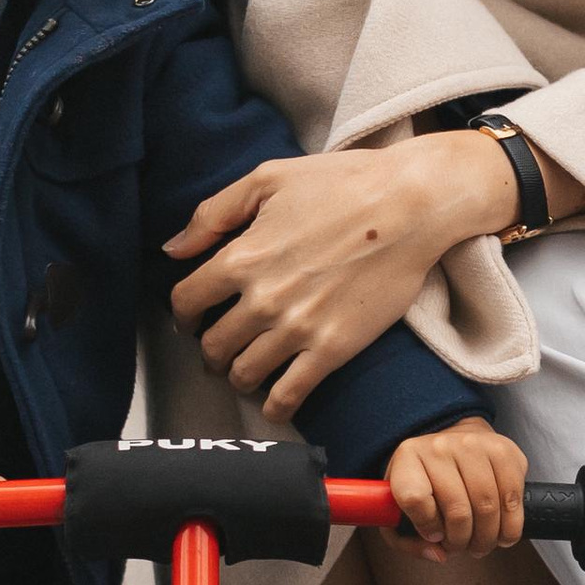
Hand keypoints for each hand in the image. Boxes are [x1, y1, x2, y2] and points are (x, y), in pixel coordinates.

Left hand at [163, 134, 518, 419]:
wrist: (412, 205)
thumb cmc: (342, 183)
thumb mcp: (268, 178)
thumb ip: (212, 214)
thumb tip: (173, 249)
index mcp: (242, 256)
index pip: (186, 302)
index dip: (184, 315)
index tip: (193, 319)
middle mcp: (262, 299)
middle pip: (212, 345)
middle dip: (211, 350)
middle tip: (222, 347)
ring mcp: (297, 329)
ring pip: (243, 374)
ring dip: (238, 376)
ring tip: (246, 371)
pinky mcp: (332, 350)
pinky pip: (288, 395)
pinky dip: (274, 406)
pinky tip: (273, 402)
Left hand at [384, 417, 525, 560]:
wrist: (454, 442)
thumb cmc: (427, 481)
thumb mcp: (402, 510)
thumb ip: (411, 541)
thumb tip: (439, 555)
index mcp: (408, 458)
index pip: (414, 498)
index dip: (426, 526)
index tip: (433, 535)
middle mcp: (440, 447)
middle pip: (457, 510)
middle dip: (462, 542)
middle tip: (462, 547)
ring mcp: (474, 444)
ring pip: (487, 507)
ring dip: (487, 538)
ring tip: (481, 543)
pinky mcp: (503, 450)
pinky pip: (512, 498)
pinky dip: (510, 526)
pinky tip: (502, 533)